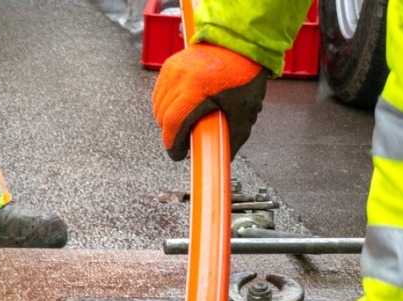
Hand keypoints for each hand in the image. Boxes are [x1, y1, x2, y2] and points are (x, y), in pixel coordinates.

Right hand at [152, 43, 267, 160]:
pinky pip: (159, 93)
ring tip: (182, 125)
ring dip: (166, 120)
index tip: (178, 155)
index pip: (173, 125)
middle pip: (163, 118)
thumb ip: (233, 138)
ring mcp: (172, 70)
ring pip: (158, 106)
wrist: (239, 42)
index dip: (173, 145)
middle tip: (184, 141)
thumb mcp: (243, 111)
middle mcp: (180, 79)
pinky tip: (178, 108)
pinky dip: (165, 105)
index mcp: (196, 91)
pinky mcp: (169, 65)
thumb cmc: (244, 74)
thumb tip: (223, 157)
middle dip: (171, 134)